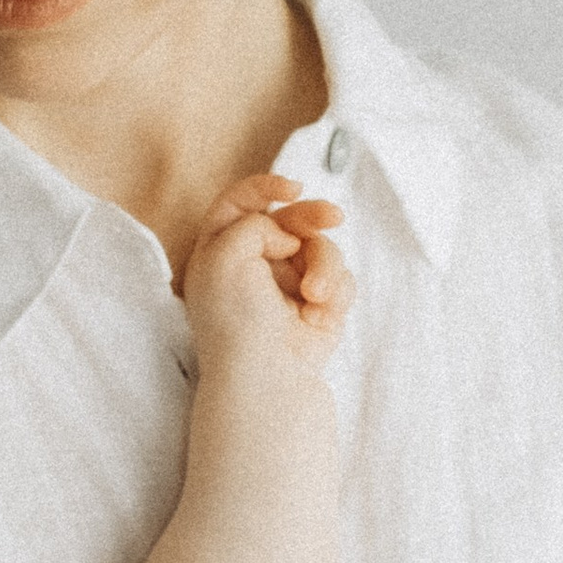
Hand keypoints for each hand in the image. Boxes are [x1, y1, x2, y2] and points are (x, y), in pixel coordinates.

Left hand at [179, 173, 348, 363]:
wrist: (266, 376)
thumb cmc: (236, 320)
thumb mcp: (225, 254)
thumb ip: (254, 222)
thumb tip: (289, 236)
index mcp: (221, 250)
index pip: (241, 202)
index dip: (266, 186)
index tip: (291, 188)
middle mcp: (254, 264)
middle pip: (291, 219)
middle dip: (313, 217)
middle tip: (332, 217)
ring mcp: (288, 285)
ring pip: (322, 248)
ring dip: (325, 267)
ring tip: (316, 296)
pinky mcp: (319, 305)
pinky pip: (341, 280)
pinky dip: (336, 295)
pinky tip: (320, 316)